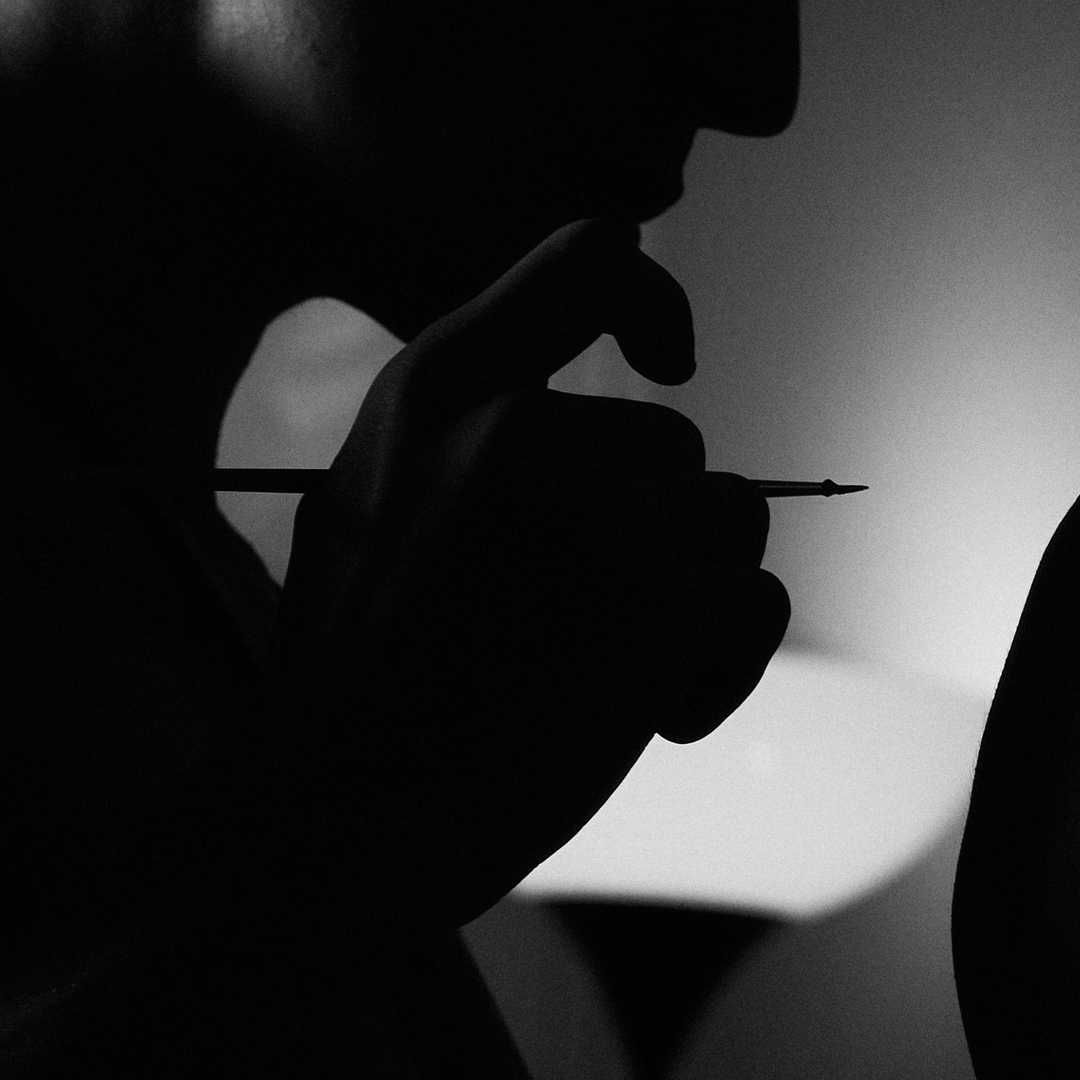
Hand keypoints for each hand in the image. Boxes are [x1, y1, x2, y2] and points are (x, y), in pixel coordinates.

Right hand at [257, 220, 788, 925]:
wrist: (327, 824)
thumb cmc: (346, 692)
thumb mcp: (366, 506)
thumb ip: (468, 443)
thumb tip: (601, 437)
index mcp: (435, 388)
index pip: (591, 256)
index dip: (654, 301)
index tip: (672, 364)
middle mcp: (517, 432)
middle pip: (677, 445)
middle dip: (657, 540)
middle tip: (574, 640)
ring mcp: (593, 518)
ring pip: (728, 523)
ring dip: (694, 607)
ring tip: (603, 686)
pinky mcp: (657, 610)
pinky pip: (752, 605)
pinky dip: (724, 669)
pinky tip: (648, 724)